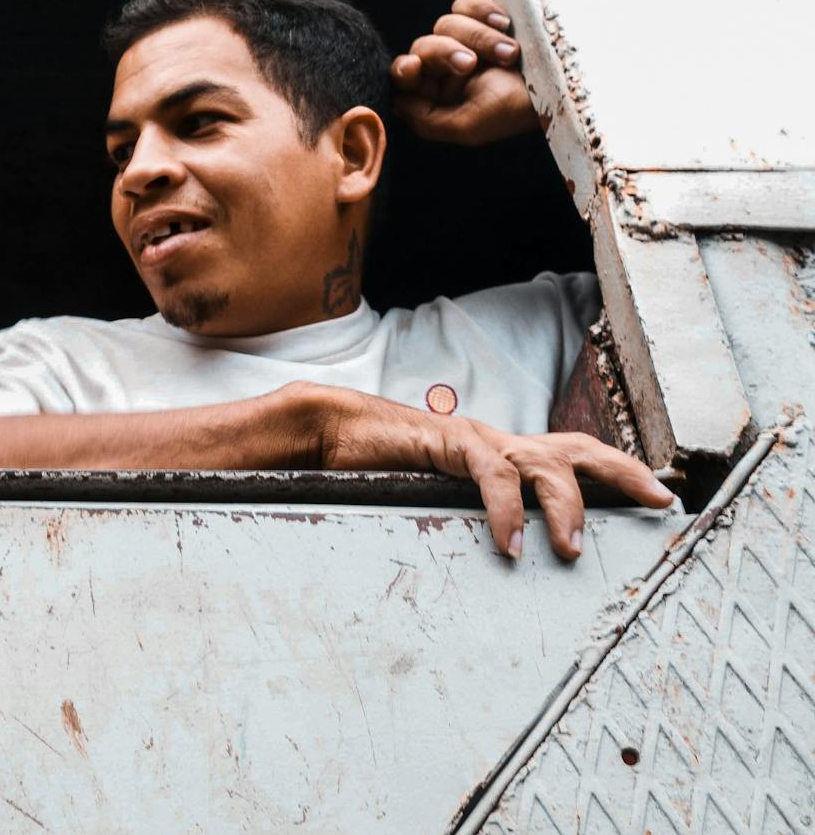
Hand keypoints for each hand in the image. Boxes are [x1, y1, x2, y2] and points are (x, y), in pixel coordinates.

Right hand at [313, 383, 674, 558]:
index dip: (619, 474)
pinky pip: (492, 474)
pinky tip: (510, 544)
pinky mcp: (451, 441)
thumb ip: (473, 518)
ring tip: (569, 549)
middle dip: (624, 472)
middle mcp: (501, 442)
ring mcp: (478, 439)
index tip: (660, 499)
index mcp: (506, 456)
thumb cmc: (385, 467)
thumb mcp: (441, 500)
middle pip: (579, 449)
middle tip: (660, 500)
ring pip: (545, 462)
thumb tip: (504, 563)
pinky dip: (506, 510)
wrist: (334, 430)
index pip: (575, 458)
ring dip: (566, 506)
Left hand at [389, 0, 538, 144]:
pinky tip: (505, 24)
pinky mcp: (489, 16)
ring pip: (446, 23)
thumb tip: (397, 102)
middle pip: (424, 45)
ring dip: (477, 37)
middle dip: (444, 52)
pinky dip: (482, 10)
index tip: (412, 66)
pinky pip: (467, 3)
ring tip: (509, 54)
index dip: (403, 68)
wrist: (564, 86)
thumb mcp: (468, 128)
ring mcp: (469, 39)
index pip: (405, 75)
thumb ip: (426, 120)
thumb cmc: (517, 111)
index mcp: (439, 92)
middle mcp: (449, 64)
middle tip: (470, 64)